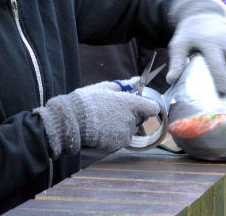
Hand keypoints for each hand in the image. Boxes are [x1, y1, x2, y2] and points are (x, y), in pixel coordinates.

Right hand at [34, 80, 159, 158]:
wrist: (72, 122)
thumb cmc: (87, 101)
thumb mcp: (104, 87)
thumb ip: (123, 85)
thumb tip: (136, 80)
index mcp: (130, 103)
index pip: (152, 108)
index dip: (147, 106)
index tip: (139, 105)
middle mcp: (131, 119)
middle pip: (138, 118)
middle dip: (129, 115)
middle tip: (112, 111)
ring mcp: (124, 133)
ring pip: (128, 129)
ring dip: (121, 126)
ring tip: (103, 120)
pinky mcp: (116, 144)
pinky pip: (120, 139)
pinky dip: (113, 135)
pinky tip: (101, 130)